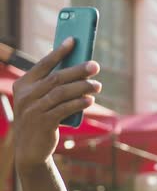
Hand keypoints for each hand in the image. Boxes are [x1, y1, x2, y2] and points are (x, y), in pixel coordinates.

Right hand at [12, 37, 100, 170]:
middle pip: (56, 77)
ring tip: (98, 85)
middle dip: (78, 70)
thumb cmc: (40, 118)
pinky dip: (79, 103)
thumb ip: (53, 86)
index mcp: (23, 84)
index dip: (59, 52)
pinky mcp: (43, 122)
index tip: (74, 41)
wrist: (30, 149)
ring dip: (83, 87)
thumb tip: (79, 68)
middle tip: (95, 66)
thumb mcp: (41, 100)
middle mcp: (26, 95)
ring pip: (62, 93)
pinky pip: (64, 109)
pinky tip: (90, 100)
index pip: (43, 64)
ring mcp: (33, 109)